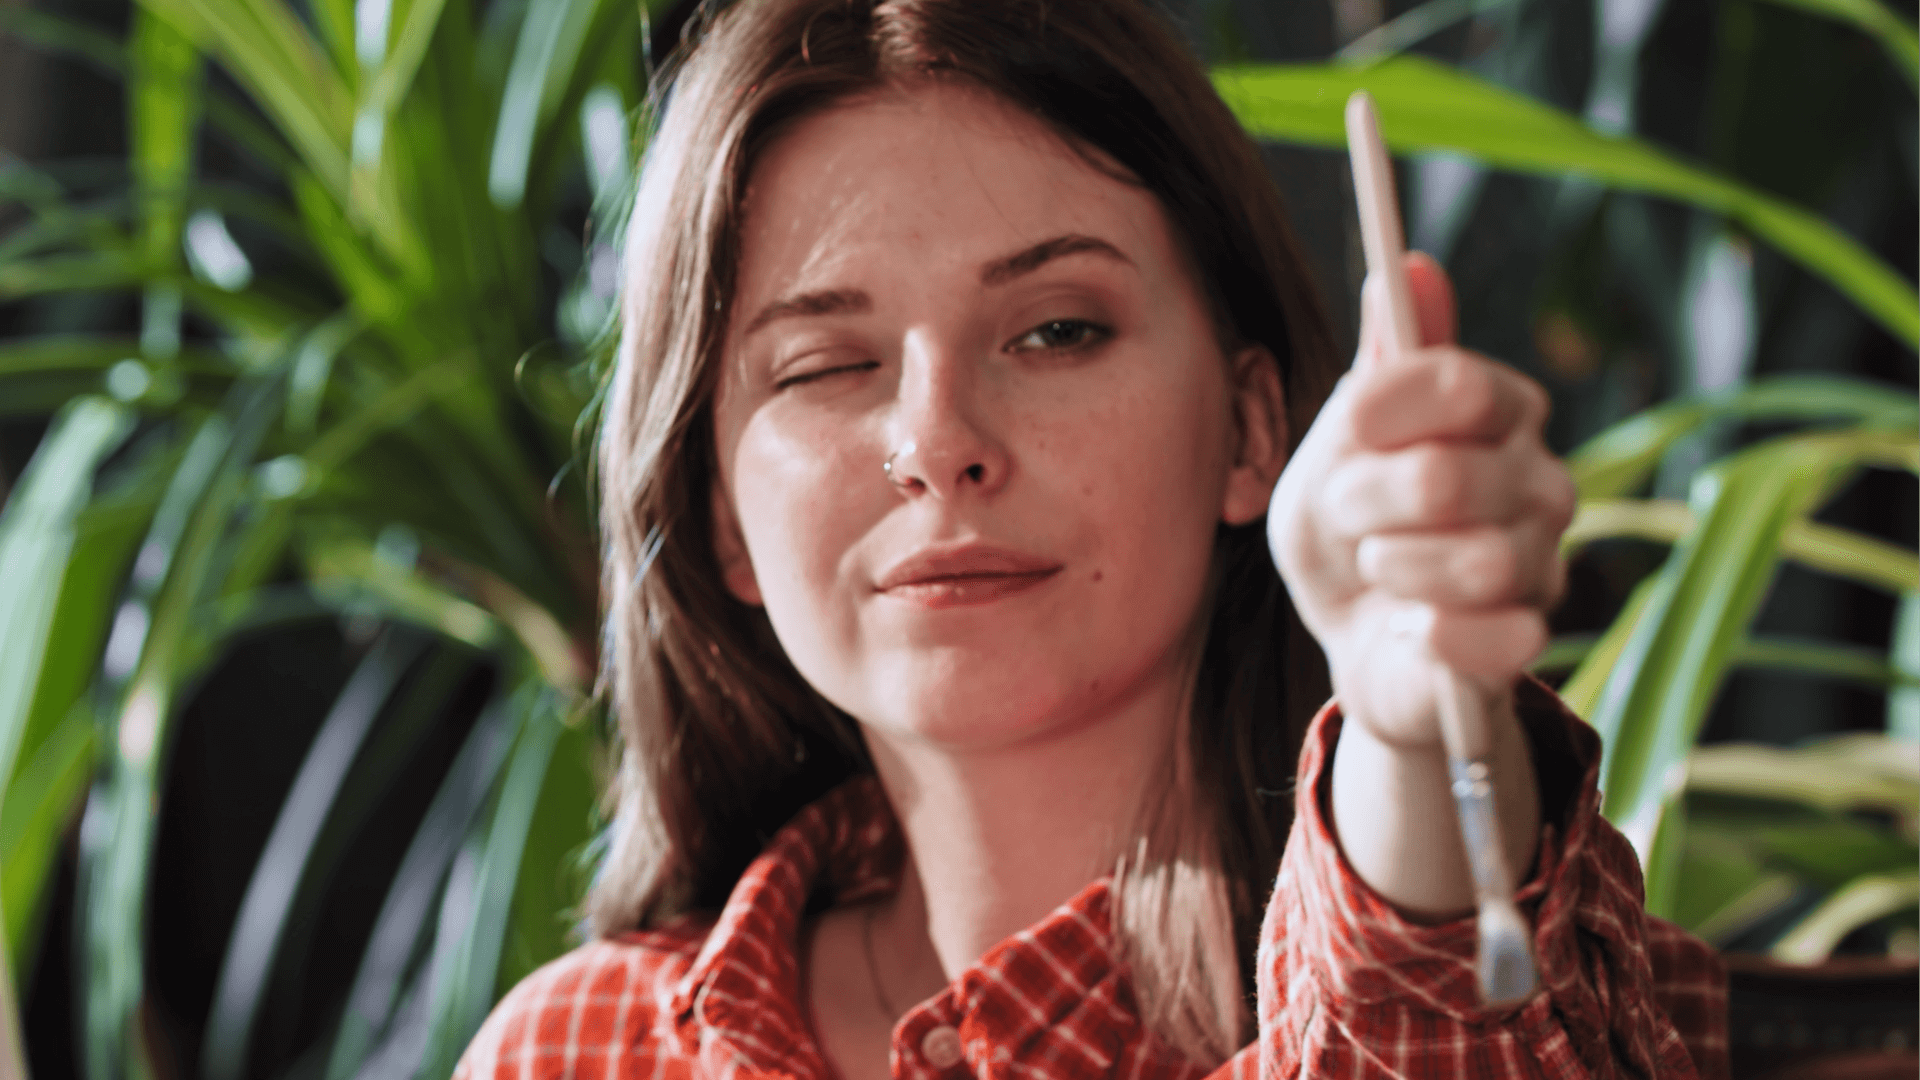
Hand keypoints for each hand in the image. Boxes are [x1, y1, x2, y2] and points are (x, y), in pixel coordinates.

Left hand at [1267, 253, 1574, 748]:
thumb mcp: (1340, 439)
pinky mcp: (1531, 640)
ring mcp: (1547, 561)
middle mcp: (1544, 479)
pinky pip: (1489, 635)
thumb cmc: (1349, 525)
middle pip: (1446, 478)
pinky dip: (1430, 635)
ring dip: (1391, 568)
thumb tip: (1407, 265)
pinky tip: (1414, 629)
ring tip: (1378, 568)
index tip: (1347, 425)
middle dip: (1364, 503)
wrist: (1354, 638)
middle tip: (1347, 514)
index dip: (1386, 409)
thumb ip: (1384, 361)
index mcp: (1502, 410)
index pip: (1461, 384)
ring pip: (1472, 562)